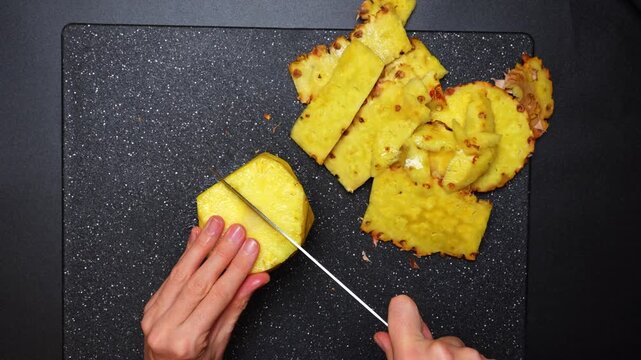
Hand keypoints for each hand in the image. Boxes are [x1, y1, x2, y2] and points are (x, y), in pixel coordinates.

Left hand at [141, 216, 269, 359]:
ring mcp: (153, 315)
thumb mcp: (219, 345)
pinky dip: (185, 255)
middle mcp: (165, 326)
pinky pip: (170, 275)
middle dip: (220, 251)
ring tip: (216, 225)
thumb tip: (255, 280)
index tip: (250, 249)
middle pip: (198, 280)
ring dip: (201, 245)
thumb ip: (234, 308)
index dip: (237, 268)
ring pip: (181, 272)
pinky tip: (196, 238)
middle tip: (236, 231)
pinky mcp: (150, 306)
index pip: (217, 295)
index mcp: (185, 340)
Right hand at [374, 295, 487, 359]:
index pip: (402, 307)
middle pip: (439, 337)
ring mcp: (470, 357)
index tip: (402, 314)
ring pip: (462, 351)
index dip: (401, 312)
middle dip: (438, 352)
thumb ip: (395, 353)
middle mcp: (443, 352)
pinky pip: (480, 359)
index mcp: (414, 354)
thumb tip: (385, 338)